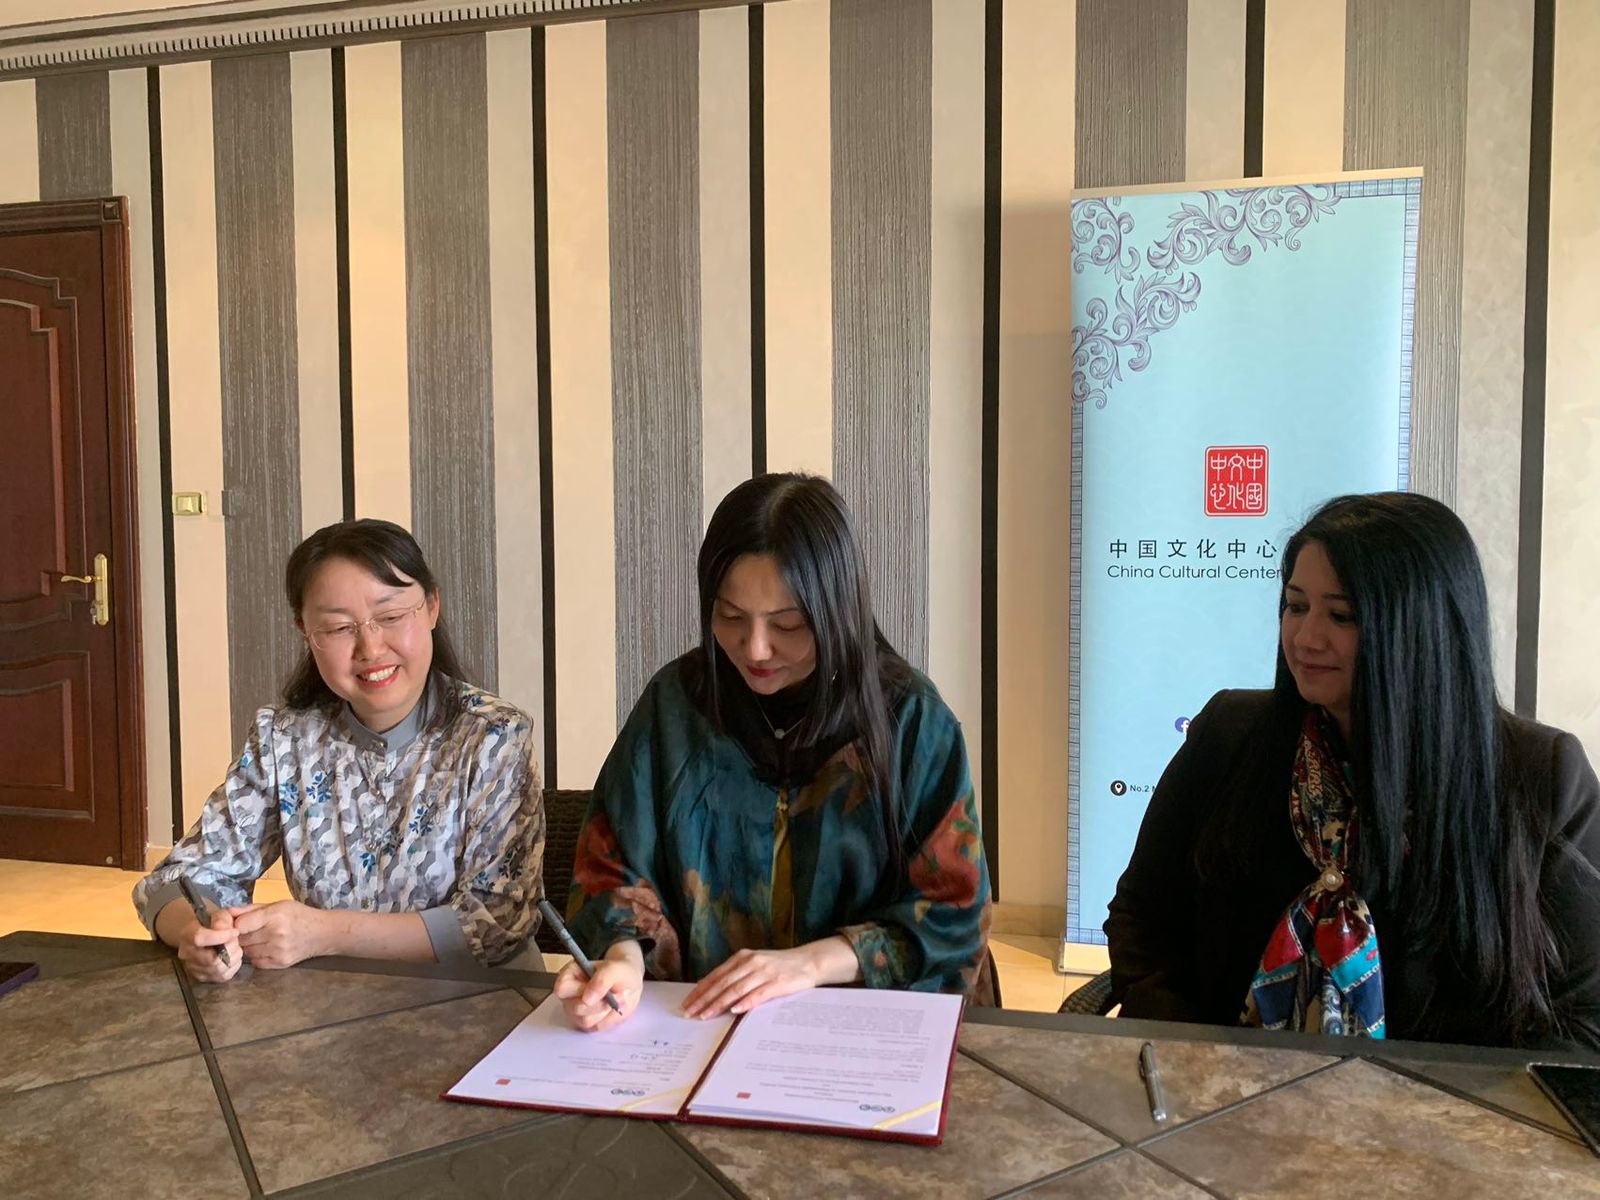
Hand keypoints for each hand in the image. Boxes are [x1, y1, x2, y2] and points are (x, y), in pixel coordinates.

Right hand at [176, 909, 243, 983]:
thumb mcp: (217, 914)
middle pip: (213, 959)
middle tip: (236, 939)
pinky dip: (233, 965)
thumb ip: (222, 919)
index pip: (200, 938)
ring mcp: (194, 969)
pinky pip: (224, 975)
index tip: (235, 931)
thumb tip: (224, 928)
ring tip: (234, 947)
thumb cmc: (210, 924)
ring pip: (220, 969)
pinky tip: (232, 956)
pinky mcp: (203, 978)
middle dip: (231, 948)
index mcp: (187, 935)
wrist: (200, 936)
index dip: (221, 936)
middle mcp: (187, 955)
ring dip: (234, 957)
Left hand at [230, 900, 328, 969]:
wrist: (323, 933)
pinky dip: (257, 956)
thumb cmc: (299, 915)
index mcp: (275, 915)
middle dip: (241, 936)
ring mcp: (278, 951)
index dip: (235, 924)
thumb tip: (226, 913)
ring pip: (247, 952)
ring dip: (248, 947)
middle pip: (242, 939)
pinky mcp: (280, 963)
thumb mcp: (278, 904)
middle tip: (250, 931)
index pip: (240, 924)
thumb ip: (251, 909)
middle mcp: (275, 934)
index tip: (239, 923)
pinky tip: (266, 948)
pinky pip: (256, 962)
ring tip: (260, 939)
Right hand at [552, 952, 642, 1032]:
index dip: (578, 991)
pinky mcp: (587, 1023)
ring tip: (619, 998)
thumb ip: (601, 980)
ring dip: (606, 1010)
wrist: (630, 984)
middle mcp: (569, 995)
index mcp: (570, 975)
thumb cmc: (620, 972)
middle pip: (575, 1007)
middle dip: (600, 1003)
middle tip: (617, 993)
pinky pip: (597, 1027)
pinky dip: (610, 1018)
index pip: (561, 988)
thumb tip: (587, 999)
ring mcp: (577, 1011)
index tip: (598, 990)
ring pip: (586, 1020)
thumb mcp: (615, 968)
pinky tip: (615, 1007)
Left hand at [682, 945, 826, 1018]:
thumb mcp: (755, 964)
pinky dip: (744, 1003)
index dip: (700, 990)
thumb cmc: (779, 966)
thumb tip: (713, 991)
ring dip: (718, 1004)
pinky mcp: (777, 983)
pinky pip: (757, 994)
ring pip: (735, 990)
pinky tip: (734, 1011)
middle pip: (722, 983)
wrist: (808, 962)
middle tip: (690, 1013)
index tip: (687, 1003)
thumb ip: (736, 975)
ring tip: (706, 1016)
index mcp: (742, 957)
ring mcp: (763, 972)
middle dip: (704, 999)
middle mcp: (750, 962)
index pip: (715, 975)